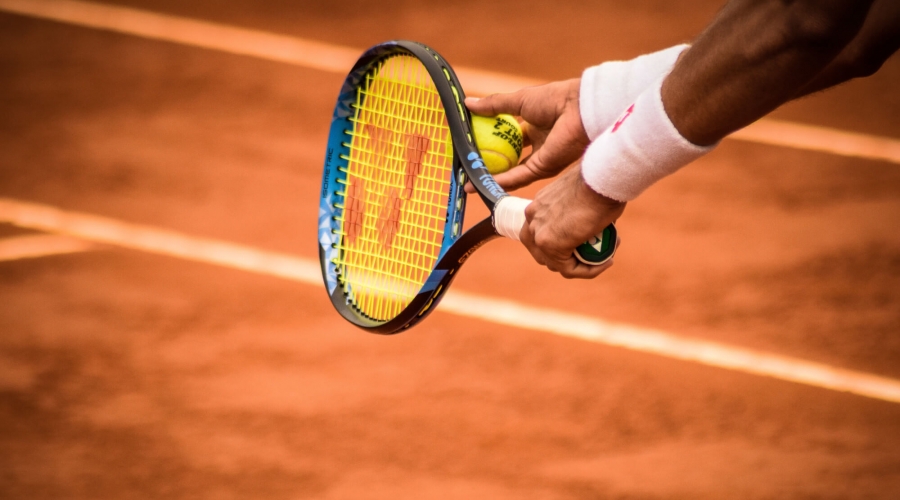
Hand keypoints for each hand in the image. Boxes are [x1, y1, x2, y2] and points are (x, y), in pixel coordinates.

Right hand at [465, 79, 589, 191]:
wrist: (578, 110)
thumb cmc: (554, 99)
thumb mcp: (518, 100)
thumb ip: (494, 105)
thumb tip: (468, 104)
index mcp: (534, 125)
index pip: (507, 137)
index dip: (490, 140)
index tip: (471, 144)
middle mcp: (537, 144)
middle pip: (509, 158)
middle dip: (489, 163)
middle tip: (467, 166)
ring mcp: (540, 158)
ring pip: (511, 172)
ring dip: (490, 177)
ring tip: (468, 182)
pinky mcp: (542, 169)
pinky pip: (517, 177)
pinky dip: (499, 180)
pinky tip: (481, 183)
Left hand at [520, 163, 625, 278]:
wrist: (601, 178)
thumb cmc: (600, 181)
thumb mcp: (583, 196)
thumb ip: (578, 211)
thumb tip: (591, 224)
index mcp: (538, 206)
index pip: (541, 234)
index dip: (562, 244)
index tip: (586, 243)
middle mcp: (532, 219)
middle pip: (542, 252)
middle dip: (567, 258)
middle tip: (593, 254)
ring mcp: (538, 232)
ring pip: (556, 264)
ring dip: (581, 265)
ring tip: (605, 257)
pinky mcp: (549, 244)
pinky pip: (569, 269)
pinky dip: (588, 271)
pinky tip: (606, 262)